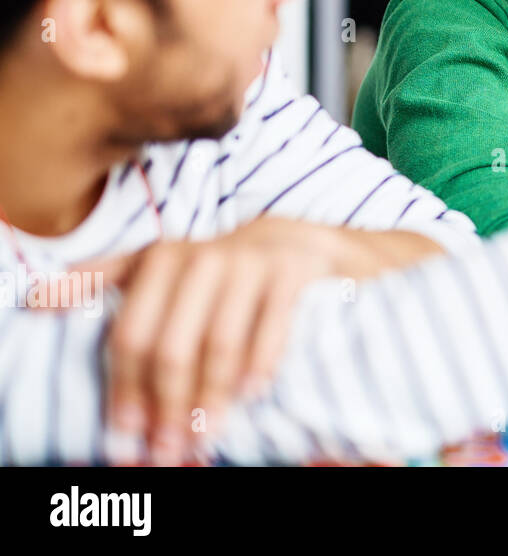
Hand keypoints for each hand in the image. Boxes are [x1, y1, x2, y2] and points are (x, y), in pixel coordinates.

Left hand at [85, 223, 337, 463]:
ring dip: (211, 398)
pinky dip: (260, 364)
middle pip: (173, 347)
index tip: (127, 431)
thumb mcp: (153, 264)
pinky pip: (272, 327)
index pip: (132, 335)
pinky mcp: (287, 275)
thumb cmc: (209, 269)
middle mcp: (201, 259)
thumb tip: (36, 302)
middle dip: (168, 405)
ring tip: (206, 436)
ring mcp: (247, 265)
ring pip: (220, 344)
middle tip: (168, 448)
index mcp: (160, 260)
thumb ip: (99, 279)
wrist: (285, 242)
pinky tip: (251, 395)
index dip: (126, 388)